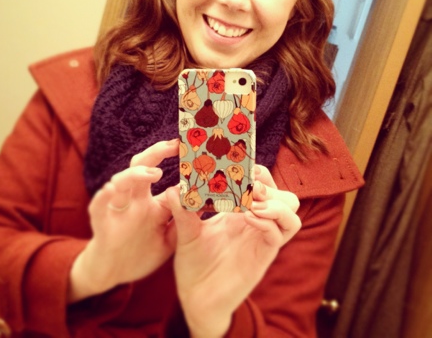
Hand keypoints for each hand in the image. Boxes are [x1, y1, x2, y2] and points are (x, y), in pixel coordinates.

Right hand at [68, 139, 178, 302]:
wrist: (113, 273)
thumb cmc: (142, 251)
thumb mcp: (170, 239)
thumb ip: (184, 222)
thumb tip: (205, 204)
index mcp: (151, 202)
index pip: (161, 173)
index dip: (172, 161)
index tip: (189, 146)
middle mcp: (134, 200)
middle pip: (141, 167)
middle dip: (156, 153)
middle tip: (174, 145)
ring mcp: (118, 210)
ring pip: (120, 182)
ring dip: (135, 174)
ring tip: (154, 173)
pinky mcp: (103, 225)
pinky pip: (98, 207)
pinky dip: (103, 197)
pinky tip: (111, 190)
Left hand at [166, 165, 300, 337]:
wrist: (195, 297)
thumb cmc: (194, 262)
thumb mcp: (186, 231)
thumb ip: (182, 209)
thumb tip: (173, 188)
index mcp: (240, 211)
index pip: (263, 184)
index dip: (258, 172)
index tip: (243, 167)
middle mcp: (255, 223)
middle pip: (284, 196)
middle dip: (270, 186)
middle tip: (251, 185)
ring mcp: (261, 239)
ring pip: (291, 214)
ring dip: (275, 203)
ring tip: (252, 202)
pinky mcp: (262, 256)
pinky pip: (278, 235)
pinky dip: (268, 221)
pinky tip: (249, 217)